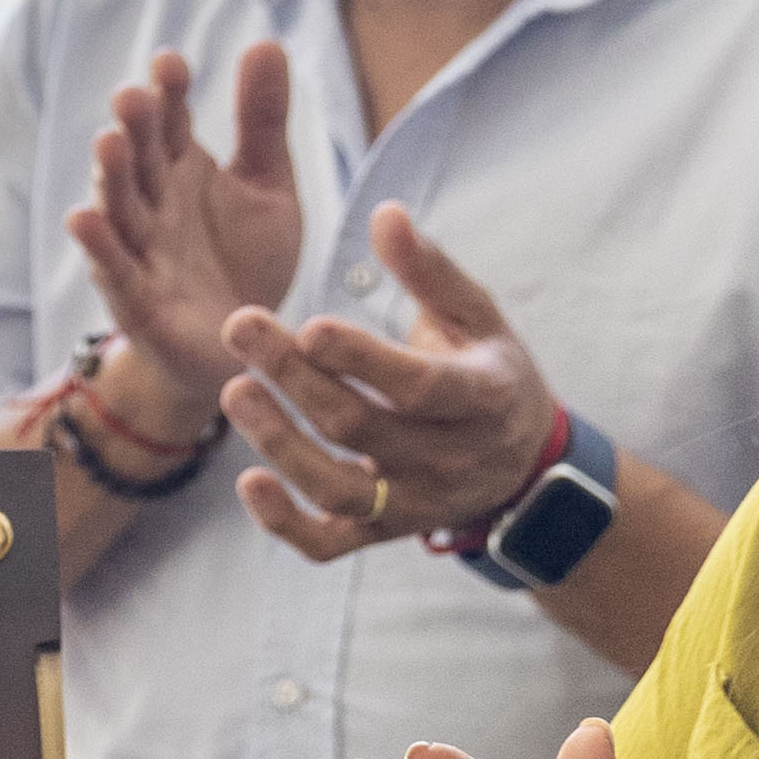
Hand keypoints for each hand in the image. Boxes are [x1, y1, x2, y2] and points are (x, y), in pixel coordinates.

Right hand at [64, 41, 303, 400]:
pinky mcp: (137, 300)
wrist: (240, 349)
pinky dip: (99, 246)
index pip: (172, 121)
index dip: (169, 93)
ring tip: (108, 143)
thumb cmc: (247, 262)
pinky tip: (84, 218)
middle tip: (132, 95)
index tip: (173, 63)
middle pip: (139, 158)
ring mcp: (141, 250)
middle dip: (133, 127)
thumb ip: (262, 121)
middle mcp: (155, 204)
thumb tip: (267, 40)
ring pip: (119, 207)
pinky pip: (115, 270)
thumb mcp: (268, 186)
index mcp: (184, 170)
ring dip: (110, 176)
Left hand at [219, 202, 561, 555]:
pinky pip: (330, 545)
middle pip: (359, 425)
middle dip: (293, 376)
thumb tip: (385, 213)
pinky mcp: (383, 533)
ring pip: (340, 489)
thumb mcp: (478, 318)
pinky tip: (247, 483)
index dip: (362, 359)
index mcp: (481, 397)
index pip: (417, 385)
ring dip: (280, 445)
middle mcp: (450, 458)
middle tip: (240, 327)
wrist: (522, 466)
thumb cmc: (487, 372)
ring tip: (235, 393)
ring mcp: (415, 503)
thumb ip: (431, 270)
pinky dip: (286, 526)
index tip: (309, 325)